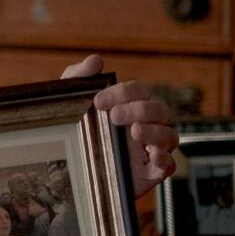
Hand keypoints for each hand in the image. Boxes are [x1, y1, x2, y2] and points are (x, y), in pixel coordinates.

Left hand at [61, 55, 177, 197]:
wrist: (66, 174)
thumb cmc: (74, 133)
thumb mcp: (70, 104)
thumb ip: (79, 77)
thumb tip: (96, 60)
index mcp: (130, 107)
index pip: (139, 91)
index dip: (123, 93)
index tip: (98, 101)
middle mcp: (144, 126)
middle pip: (159, 110)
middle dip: (140, 110)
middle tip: (114, 116)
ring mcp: (149, 150)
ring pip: (169, 135)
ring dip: (155, 132)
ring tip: (134, 132)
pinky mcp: (148, 174)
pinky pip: (168, 165)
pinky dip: (165, 159)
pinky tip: (153, 155)